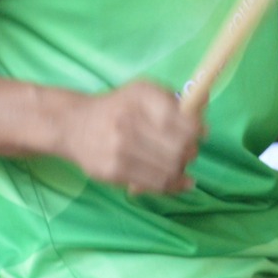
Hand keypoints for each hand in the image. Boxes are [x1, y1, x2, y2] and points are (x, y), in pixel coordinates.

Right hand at [53, 82, 204, 193]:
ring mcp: (120, 148)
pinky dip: (174, 185)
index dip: (197, 129)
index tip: (199, 133)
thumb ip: (176, 100)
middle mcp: (129, 120)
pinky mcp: (113, 171)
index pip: (182, 118)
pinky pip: (155, 183)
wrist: (72, 125)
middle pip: (179, 145)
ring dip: (182, 168)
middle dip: (191, 150)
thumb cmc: (118, 108)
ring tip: (181, 165)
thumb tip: (204, 109)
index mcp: (142, 96)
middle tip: (189, 150)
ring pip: (170, 167)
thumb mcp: (143, 92)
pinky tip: (181, 181)